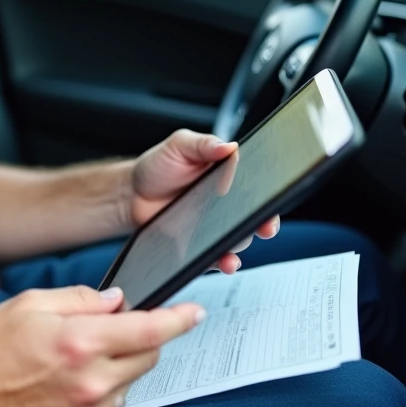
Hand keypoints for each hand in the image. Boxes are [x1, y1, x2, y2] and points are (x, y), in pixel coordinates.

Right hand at [0, 286, 203, 406]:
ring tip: (82, 352)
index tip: (194, 311)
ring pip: (133, 378)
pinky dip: (107, 383)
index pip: (149, 329)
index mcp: (80, 342)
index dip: (178, 318)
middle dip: (143, 335)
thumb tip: (115, 301)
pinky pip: (114, 399)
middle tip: (113, 323)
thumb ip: (80, 299)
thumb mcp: (29, 304)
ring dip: (123, 361)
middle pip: (149, 355)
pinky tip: (76, 374)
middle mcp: (91, 380)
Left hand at [131, 129, 280, 273]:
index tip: (274, 198)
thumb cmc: (157, 166)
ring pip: (237, 240)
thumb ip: (203, 144)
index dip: (268, 195)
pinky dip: (223, 262)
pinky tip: (224, 262)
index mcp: (227, 178)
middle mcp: (226, 205)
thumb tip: (229, 145)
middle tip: (265, 225)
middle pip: (253, 217)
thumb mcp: (179, 145)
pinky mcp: (199, 245)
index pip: (255, 188)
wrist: (131, 193)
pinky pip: (216, 257)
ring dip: (241, 244)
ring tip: (236, 244)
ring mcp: (213, 227)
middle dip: (264, 223)